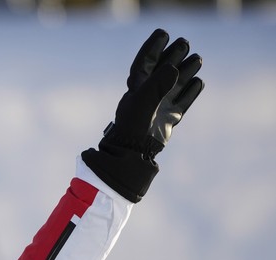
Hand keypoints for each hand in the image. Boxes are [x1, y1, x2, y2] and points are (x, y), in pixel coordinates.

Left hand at [105, 29, 203, 159]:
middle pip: (162, 70)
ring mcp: (160, 106)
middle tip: (184, 43)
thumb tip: (173, 68)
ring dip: (185, 71)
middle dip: (173, 56)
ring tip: (196, 59)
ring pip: (175, 84)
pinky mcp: (169, 118)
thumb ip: (157, 85)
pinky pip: (182, 101)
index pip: (145, 62)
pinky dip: (190, 92)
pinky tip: (198, 82)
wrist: (135, 152)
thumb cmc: (133, 126)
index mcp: (136, 88)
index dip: (153, 47)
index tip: (164, 34)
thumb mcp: (143, 102)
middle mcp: (148, 95)